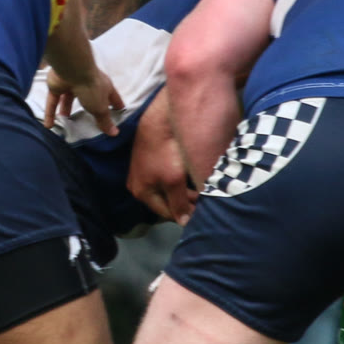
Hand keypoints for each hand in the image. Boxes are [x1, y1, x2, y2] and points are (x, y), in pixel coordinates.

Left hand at [45, 64, 123, 136]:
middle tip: (87, 121)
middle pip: (89, 98)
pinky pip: (54, 101)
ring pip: (68, 99)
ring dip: (66, 109)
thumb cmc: (91, 87)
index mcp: (104, 87)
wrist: (71, 70)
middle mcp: (89, 85)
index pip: (113, 98)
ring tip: (65, 122)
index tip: (119, 113)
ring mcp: (72, 84)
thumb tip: (115, 133)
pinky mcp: (57, 86)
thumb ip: (105, 120)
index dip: (116, 105)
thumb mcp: (100, 108)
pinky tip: (48, 126)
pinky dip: (50, 112)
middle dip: (88, 108)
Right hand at [127, 110, 198, 224]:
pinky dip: (179, 180)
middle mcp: (138, 185)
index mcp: (141, 193)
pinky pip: (166, 178)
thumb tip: (183, 223)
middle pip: (166, 201)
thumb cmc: (165, 152)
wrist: (159, 120)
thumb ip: (178, 203)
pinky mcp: (150, 161)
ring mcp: (143, 172)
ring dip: (184, 192)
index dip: (184, 215)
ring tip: (201, 191)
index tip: (202, 214)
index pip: (166, 213)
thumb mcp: (173, 181)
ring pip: (167, 189)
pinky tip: (191, 177)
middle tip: (205, 201)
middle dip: (185, 203)